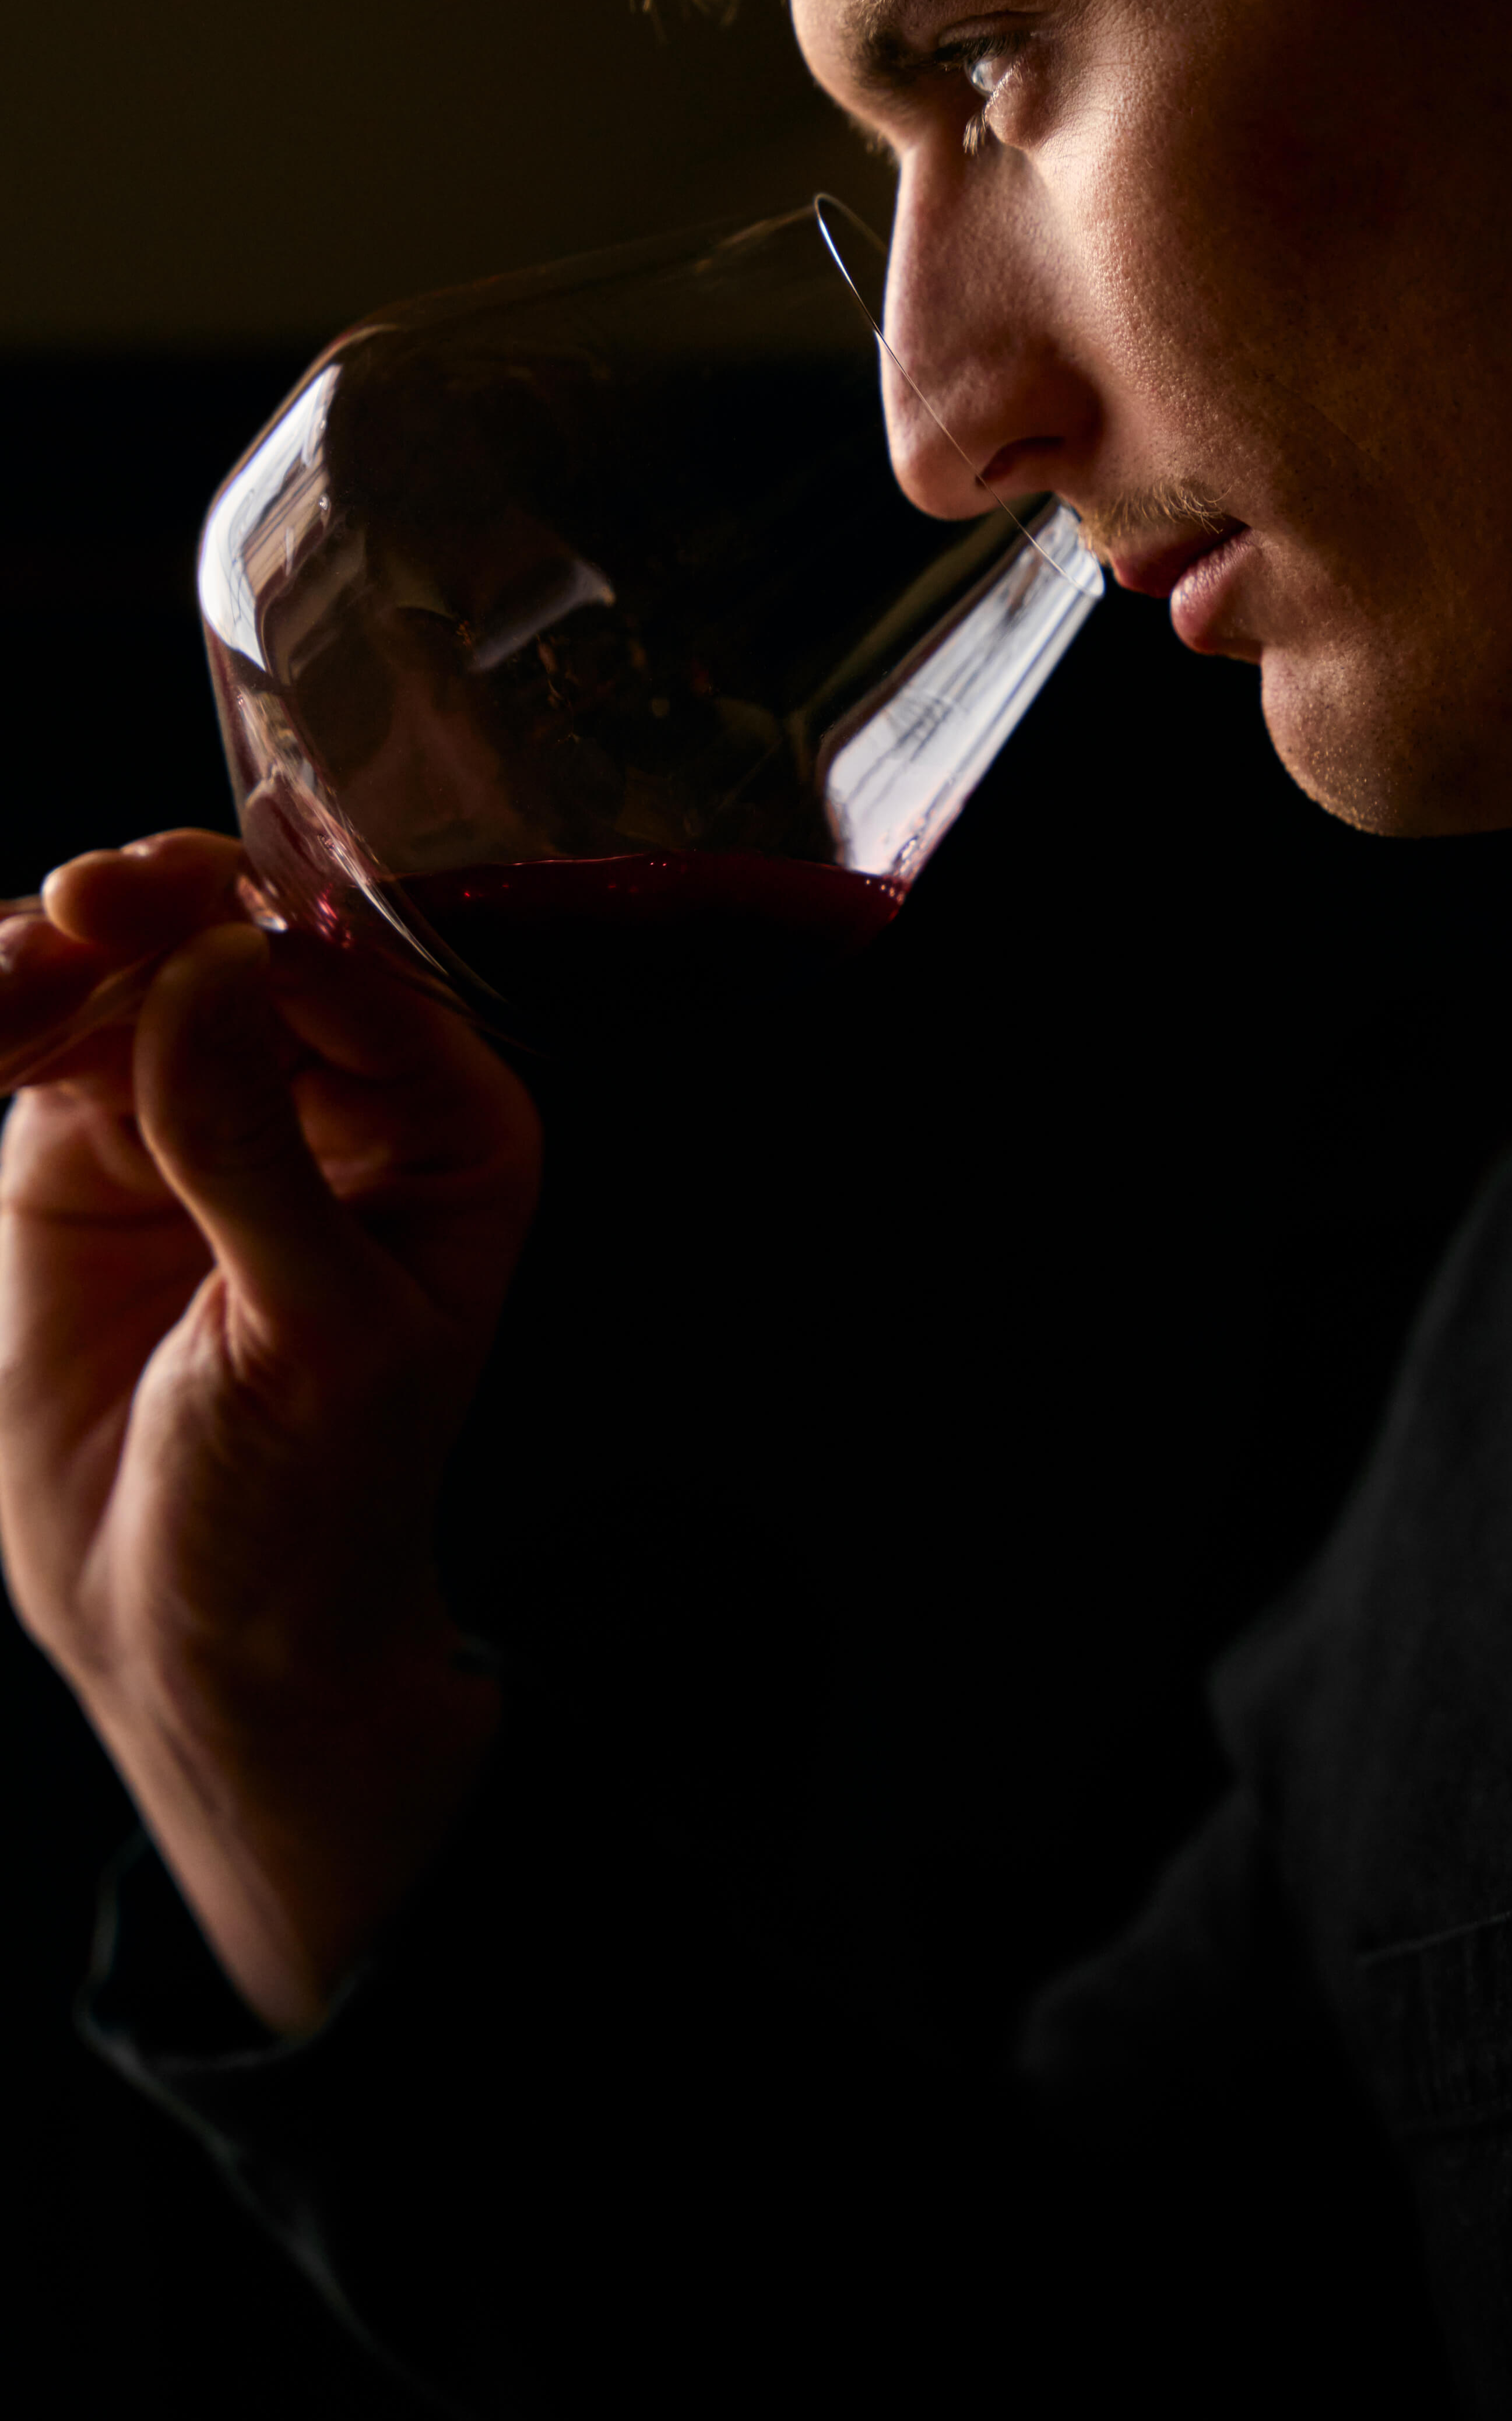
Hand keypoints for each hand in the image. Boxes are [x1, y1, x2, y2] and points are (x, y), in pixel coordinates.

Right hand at [0, 832, 541, 2032]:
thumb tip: (209, 965)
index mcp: (446, 1121)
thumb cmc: (310, 1500)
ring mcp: (206, 1103)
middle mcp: (337, 1089)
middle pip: (236, 944)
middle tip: (66, 913)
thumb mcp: (312, 1332)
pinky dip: (2, 1011)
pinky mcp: (91, 1145)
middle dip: (152, 914)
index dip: (254, 923)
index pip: (352, 976)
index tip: (151, 904)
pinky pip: (45, 1041)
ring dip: (56, 959)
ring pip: (127, 974)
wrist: (202, 1629)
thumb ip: (255, 1150)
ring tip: (6, 987)